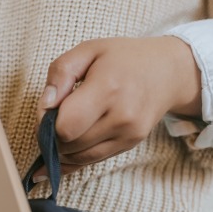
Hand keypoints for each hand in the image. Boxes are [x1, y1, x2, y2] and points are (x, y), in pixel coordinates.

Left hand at [35, 36, 200, 176]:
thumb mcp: (88, 50)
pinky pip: (92, 161)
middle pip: (69, 146)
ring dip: (61, 150)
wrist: (167, 72)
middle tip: (50, 121)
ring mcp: (128, 134)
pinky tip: (63, 151)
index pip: (65, 126)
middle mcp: (121, 116)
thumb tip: (46, 105)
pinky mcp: (130, 144)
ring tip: (60, 130)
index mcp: (108, 88)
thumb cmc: (123, 58)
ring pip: (79, 159)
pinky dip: (74, 157)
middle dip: (51, 137)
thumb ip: (60, 73)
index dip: (46, 123)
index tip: (47, 110)